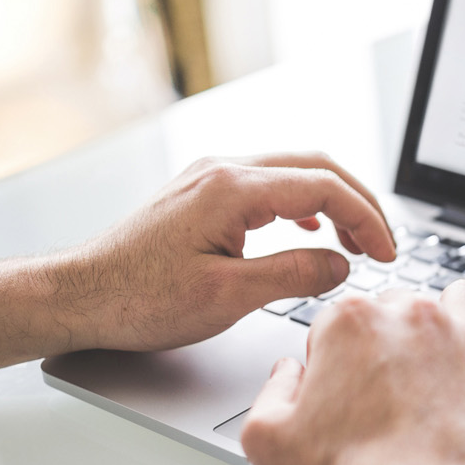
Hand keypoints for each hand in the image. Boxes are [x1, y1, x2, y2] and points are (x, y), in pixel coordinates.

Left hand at [0, 151, 396, 372]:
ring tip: (354, 240)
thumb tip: (341, 265)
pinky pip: (268, 182)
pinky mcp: (201, 192)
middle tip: (383, 245)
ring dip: (333, 201)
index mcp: (232, 188)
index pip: (325, 186)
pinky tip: (308, 226)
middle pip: (316, 166)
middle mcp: (222, 169)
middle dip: (359, 203)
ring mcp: (210, 176)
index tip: (386, 253)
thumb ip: (293, 275)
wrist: (77, 295)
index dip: (367, 218)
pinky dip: (302, 201)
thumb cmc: (136, 299)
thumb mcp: (226, 298)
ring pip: (294, 170)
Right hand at [241, 281, 464, 464]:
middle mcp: (413, 316)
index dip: (338, 354)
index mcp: (351, 322)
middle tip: (389, 386)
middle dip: (393, 337)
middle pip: (401, 306)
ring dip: (452, 322)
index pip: (340, 317)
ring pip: (462, 301)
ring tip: (441, 364)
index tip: (343, 385)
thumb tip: (288, 372)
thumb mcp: (269, 439)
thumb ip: (273, 390)